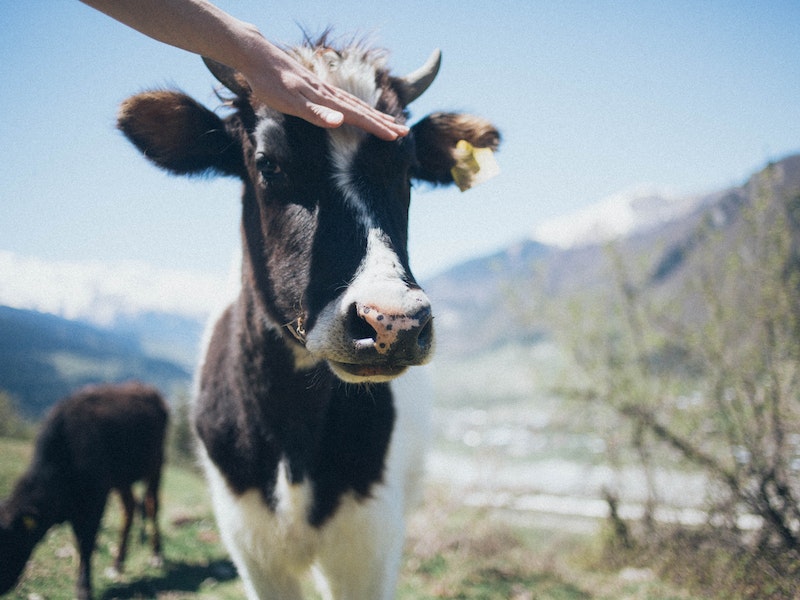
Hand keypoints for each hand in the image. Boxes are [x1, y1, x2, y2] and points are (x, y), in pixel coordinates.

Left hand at [237, 38, 408, 140]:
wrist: (256, 56)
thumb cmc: (270, 83)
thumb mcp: (289, 102)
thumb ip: (315, 114)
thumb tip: (341, 121)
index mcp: (326, 100)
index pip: (359, 117)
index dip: (377, 127)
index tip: (396, 137)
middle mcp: (328, 94)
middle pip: (362, 110)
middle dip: (383, 122)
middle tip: (405, 133)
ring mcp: (323, 90)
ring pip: (355, 105)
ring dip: (373, 115)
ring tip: (389, 122)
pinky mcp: (315, 88)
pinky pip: (344, 100)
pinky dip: (357, 108)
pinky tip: (357, 110)